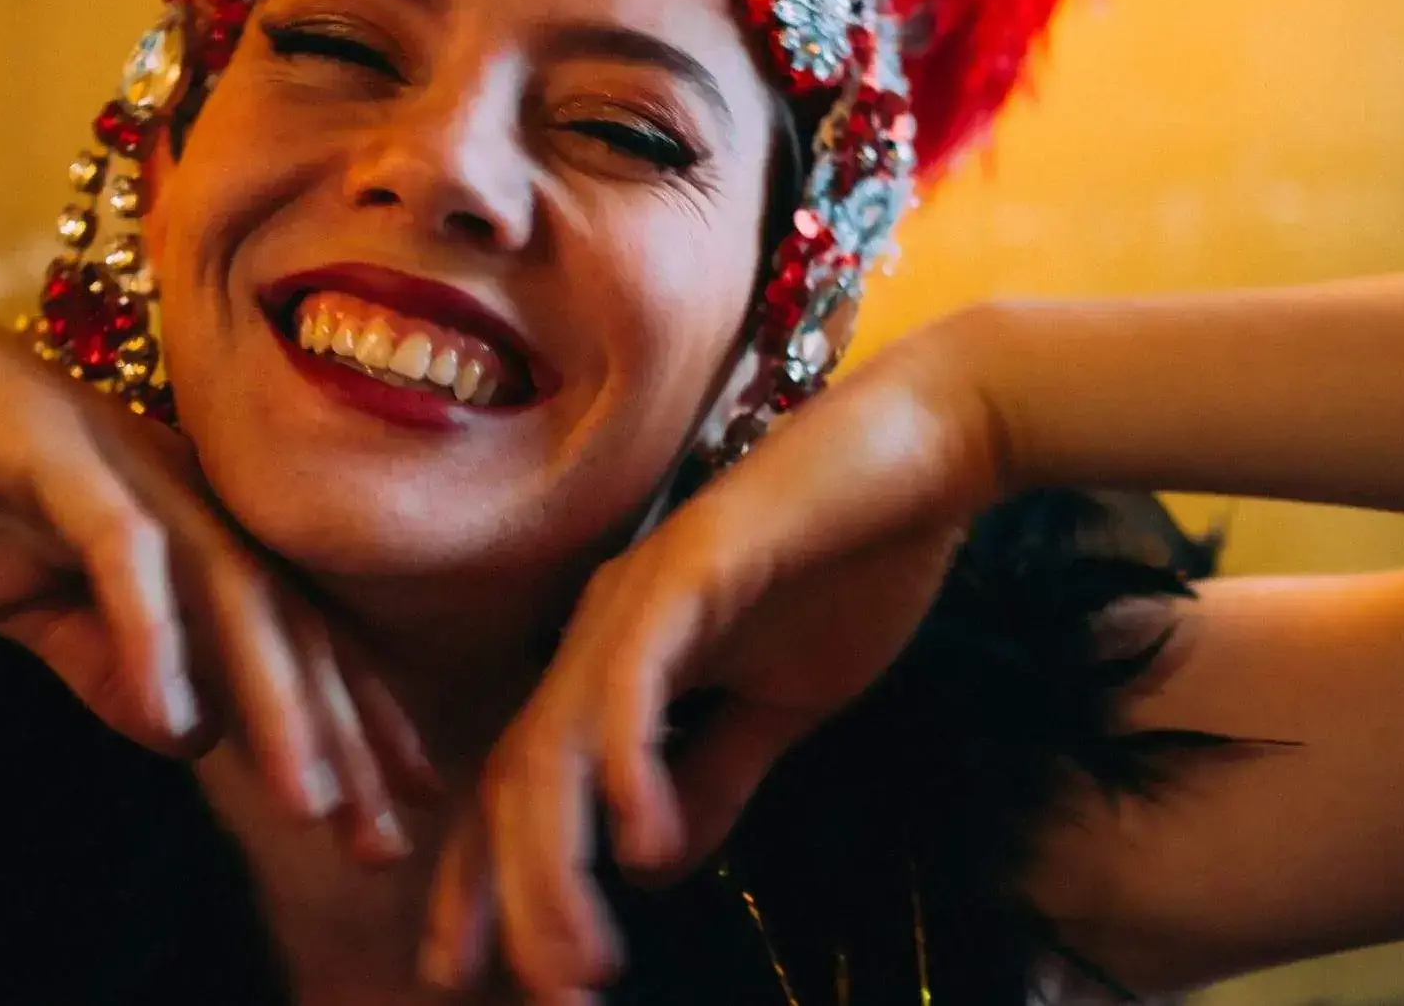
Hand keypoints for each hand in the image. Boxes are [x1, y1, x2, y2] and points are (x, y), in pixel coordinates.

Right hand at [0, 244, 431, 860]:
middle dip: (342, 736)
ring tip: (307, 798)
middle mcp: (182, 489)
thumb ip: (105, 659)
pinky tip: (169, 715)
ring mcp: (125, 463)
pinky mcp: (53, 449)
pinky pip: (119, 547)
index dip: (353, 718)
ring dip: (273, 698)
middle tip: (384, 841)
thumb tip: (187, 735)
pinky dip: (151, 629)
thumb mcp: (29, 598)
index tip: (400, 808)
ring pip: (228, 590)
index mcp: (186, 521)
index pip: (291, 630)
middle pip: (285, 622)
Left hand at [421, 313, 1005, 999]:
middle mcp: (601, 626)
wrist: (929, 453)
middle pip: (516, 780)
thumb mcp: (784, 701)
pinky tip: (641, 839)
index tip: (474, 981)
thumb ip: (716, 774)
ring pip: (556, 742)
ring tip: (580, 960)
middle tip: (543, 1000)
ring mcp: (638, 591)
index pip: (524, 787)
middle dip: (510, 900)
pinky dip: (626, 761)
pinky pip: (633, 674)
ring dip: (556, 861)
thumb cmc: (858, 565)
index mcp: (615, 659)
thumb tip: (652, 867)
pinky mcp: (691, 561)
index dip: (489, 886)